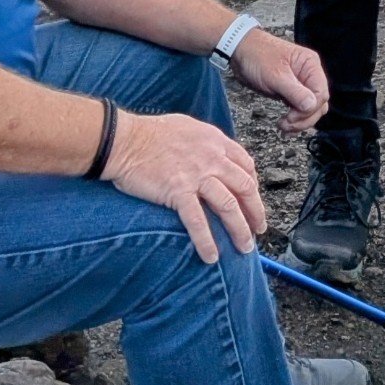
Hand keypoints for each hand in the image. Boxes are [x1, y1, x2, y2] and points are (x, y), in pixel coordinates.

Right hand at [105, 108, 266, 262]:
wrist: (126, 140)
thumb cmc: (151, 133)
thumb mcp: (189, 128)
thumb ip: (206, 143)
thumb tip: (215, 156)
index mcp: (215, 141)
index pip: (246, 165)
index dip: (253, 185)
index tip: (253, 200)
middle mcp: (212, 158)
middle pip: (245, 187)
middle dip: (256, 211)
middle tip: (259, 228)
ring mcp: (197, 175)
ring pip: (229, 206)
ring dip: (240, 229)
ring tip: (245, 247)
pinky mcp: (178, 192)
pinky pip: (198, 221)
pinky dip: (207, 241)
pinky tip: (211, 256)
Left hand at [232, 30, 329, 134]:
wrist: (240, 51)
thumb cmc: (257, 56)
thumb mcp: (275, 75)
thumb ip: (295, 92)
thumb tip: (311, 106)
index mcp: (310, 65)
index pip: (321, 93)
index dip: (309, 109)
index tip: (291, 117)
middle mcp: (309, 74)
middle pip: (318, 104)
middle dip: (304, 118)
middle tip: (286, 125)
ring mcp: (300, 84)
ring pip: (310, 109)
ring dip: (300, 121)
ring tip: (283, 126)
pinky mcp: (290, 92)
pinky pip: (299, 109)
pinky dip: (294, 120)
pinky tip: (284, 125)